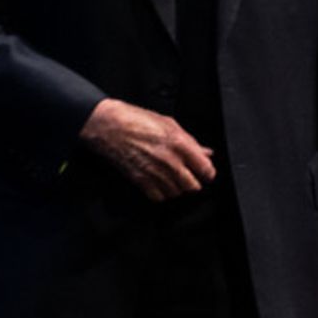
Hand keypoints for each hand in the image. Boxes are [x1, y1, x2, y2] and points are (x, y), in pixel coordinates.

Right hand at [78, 98, 215, 200]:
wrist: (110, 126)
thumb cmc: (138, 120)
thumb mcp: (170, 124)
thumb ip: (191, 141)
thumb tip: (206, 152)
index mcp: (180, 144)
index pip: (205, 170)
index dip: (207, 172)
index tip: (205, 172)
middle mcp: (169, 161)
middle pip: (192, 187)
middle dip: (193, 182)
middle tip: (189, 175)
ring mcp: (154, 173)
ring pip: (176, 193)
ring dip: (177, 188)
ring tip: (173, 178)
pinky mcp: (140, 180)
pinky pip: (158, 197)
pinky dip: (161, 193)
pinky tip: (160, 183)